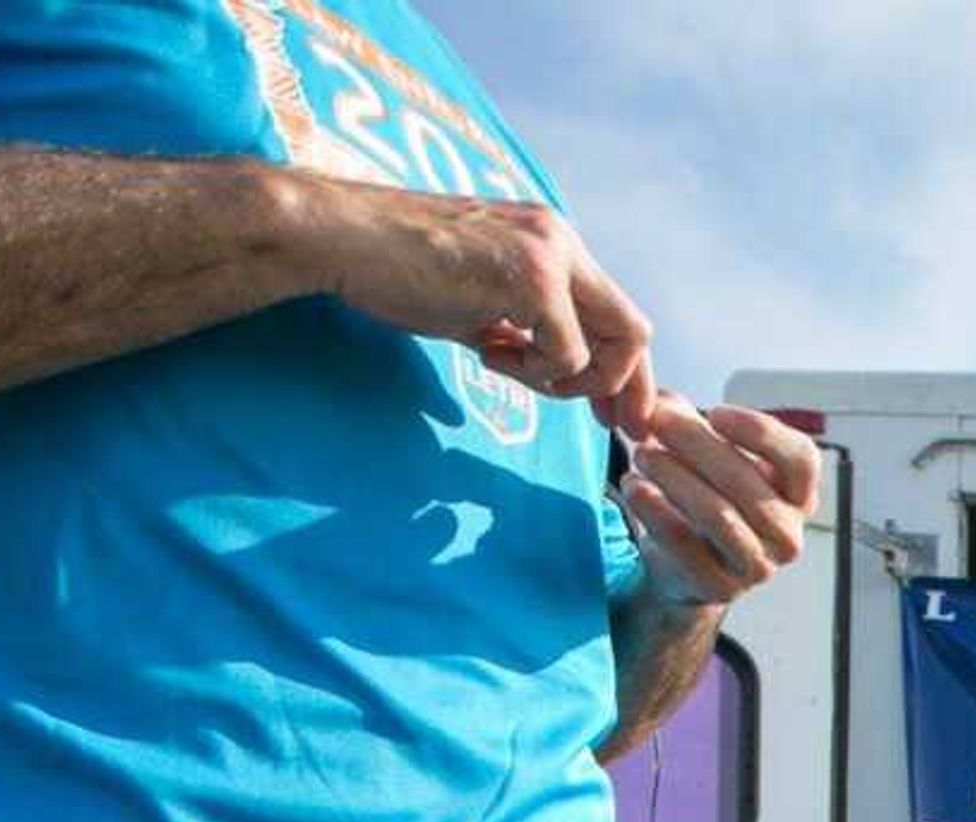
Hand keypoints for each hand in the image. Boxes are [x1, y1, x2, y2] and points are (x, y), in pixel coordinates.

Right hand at [306, 179, 655, 434]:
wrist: (341, 238)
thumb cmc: (394, 270)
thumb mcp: (475, 302)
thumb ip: (521, 328)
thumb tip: (552, 369)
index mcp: (549, 241)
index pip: (613, 310)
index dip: (622, 369)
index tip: (613, 412)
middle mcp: (560, 241)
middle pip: (634, 329)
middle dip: (629, 388)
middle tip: (614, 428)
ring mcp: (550, 256)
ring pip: (611, 346)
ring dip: (568, 379)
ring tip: (505, 366)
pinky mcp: (533, 279)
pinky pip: (568, 354)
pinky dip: (537, 373)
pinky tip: (487, 354)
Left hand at [627, 396, 821, 607]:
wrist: (689, 566)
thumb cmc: (708, 499)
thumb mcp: (708, 457)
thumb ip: (688, 421)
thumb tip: (659, 401)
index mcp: (798, 498)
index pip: (802, 461)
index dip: (762, 433)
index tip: (715, 412)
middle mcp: (787, 535)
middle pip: (748, 484)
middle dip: (697, 445)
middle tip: (656, 422)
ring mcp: (758, 567)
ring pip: (717, 515)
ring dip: (674, 477)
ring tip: (640, 454)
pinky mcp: (720, 587)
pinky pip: (685, 545)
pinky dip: (655, 511)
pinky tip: (633, 487)